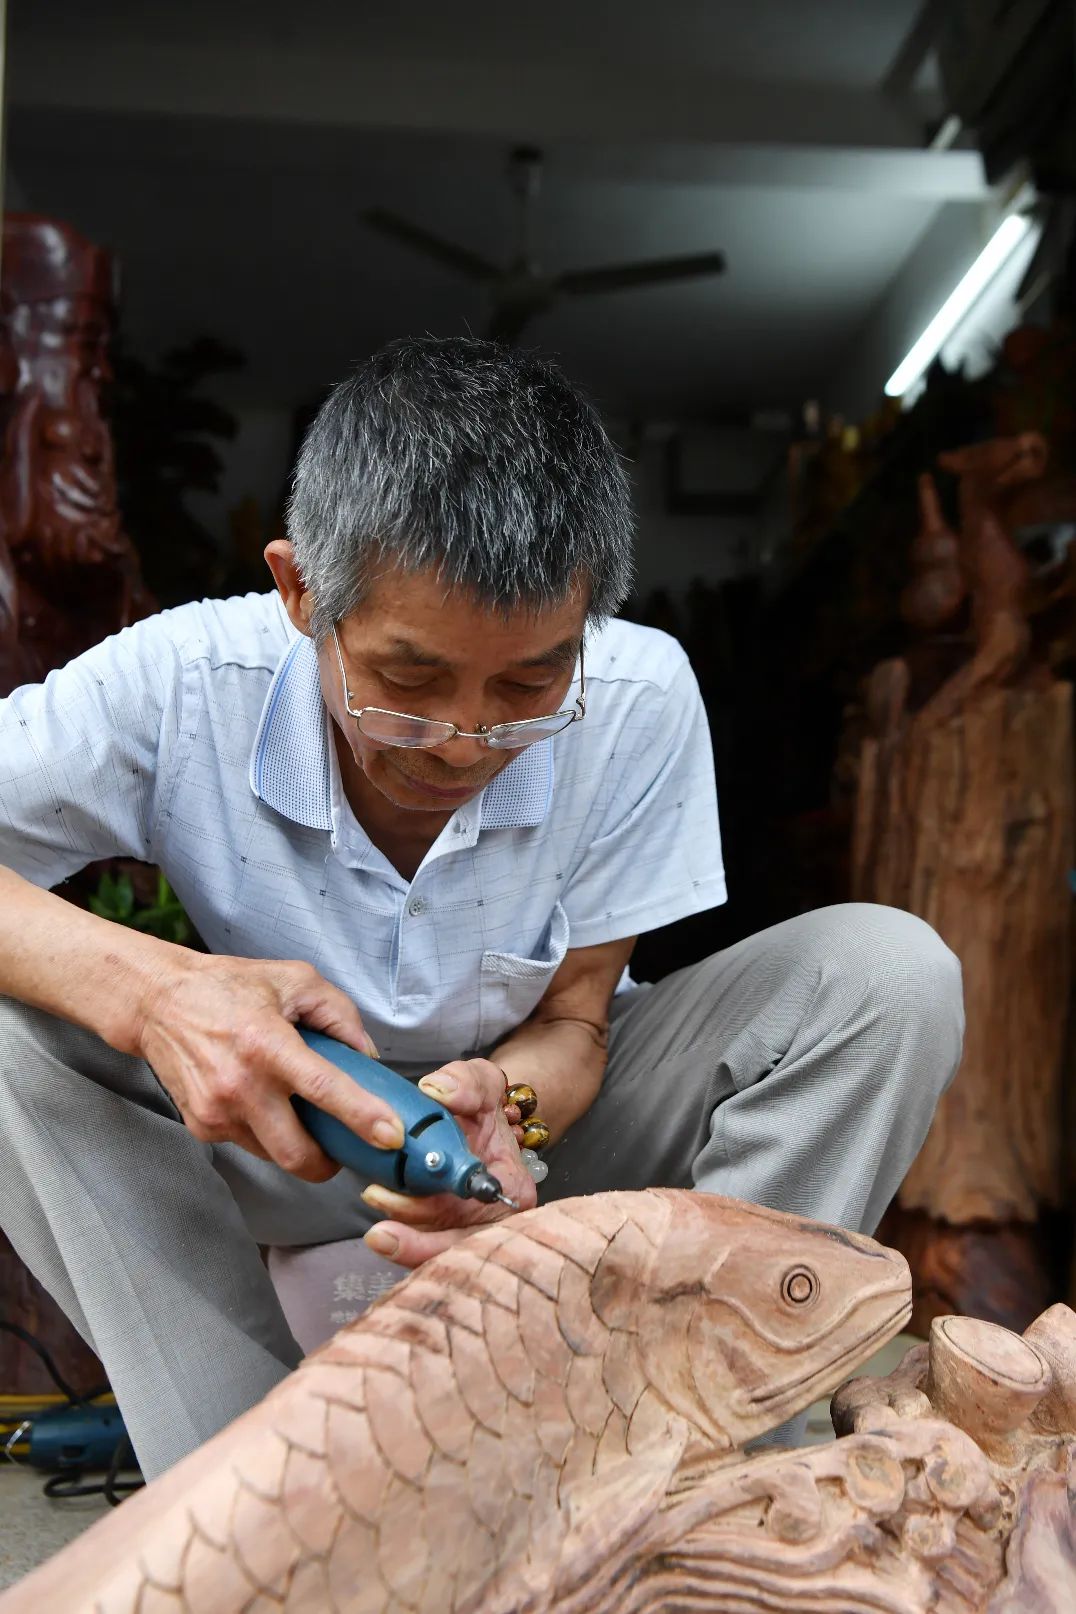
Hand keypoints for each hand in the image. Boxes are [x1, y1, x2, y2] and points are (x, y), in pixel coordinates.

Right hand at [136, 951, 403, 1180]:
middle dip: (328, 1163)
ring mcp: (217, 1111)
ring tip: (296, 1111)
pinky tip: (261, 1102)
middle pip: (297, 1154)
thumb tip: (368, 1056)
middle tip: (342, 1149)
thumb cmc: (228, 987)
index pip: (322, 1089)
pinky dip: (266, 1133)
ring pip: (274, 1155)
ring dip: (296, 1146)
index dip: (361, 1116)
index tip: (390, 1136)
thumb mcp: (294, 980)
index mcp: (267, 1043)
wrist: (158, 1002)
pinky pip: (249, 1145)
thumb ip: (340, 1015)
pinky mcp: (202, 1126)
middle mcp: (240, 1084)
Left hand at [362, 1058, 537, 1266]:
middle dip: (417, 1245)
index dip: (439, 1217)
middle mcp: (494, 1215)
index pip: (477, 1213)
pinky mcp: (445, 1227)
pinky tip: (383, 1231)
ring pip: (437, 1249)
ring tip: (376, 1224)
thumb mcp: (482, 1081)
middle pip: (458, 1245)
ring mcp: (468, 1224)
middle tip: (379, 1235)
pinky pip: (424, 1243)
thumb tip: (439, 1092)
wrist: (478, 1116)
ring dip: (404, 1242)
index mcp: (512, 1188)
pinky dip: (404, 1240)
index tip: (402, 1206)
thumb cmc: (483, 1103)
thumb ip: (467, 1082)